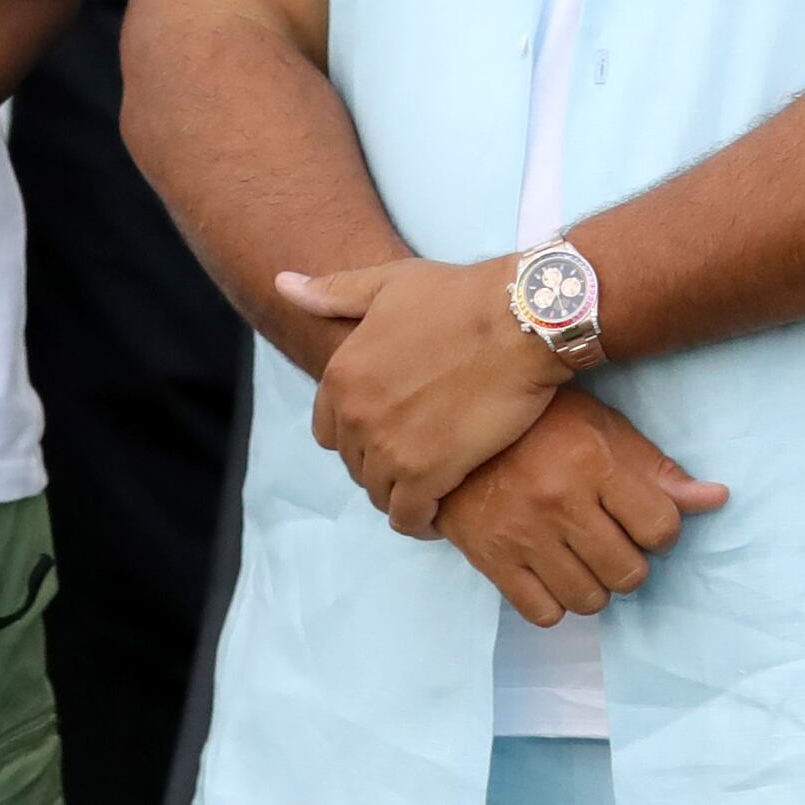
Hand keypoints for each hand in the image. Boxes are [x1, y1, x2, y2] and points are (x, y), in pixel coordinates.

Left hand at [293, 256, 559, 535]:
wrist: (521, 320)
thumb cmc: (463, 297)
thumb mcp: (390, 283)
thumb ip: (334, 292)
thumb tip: (283, 285)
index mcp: (342, 375)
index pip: (329, 432)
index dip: (359, 434)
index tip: (391, 432)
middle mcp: (355, 416)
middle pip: (356, 464)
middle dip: (383, 464)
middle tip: (421, 457)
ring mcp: (388, 448)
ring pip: (380, 493)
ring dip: (402, 494)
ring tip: (433, 487)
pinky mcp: (427, 474)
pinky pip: (409, 515)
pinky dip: (420, 521)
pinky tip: (439, 516)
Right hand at [439, 392, 729, 623]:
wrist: (454, 428)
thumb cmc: (543, 425)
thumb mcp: (606, 430)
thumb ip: (659, 471)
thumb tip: (718, 499)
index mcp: (594, 464)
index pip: (661, 528)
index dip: (662, 531)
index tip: (647, 522)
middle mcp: (559, 503)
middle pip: (628, 572)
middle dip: (632, 562)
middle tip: (616, 542)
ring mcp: (522, 536)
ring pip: (589, 600)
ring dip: (597, 586)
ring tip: (586, 559)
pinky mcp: (490, 560)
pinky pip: (542, 614)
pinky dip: (556, 602)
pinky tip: (554, 574)